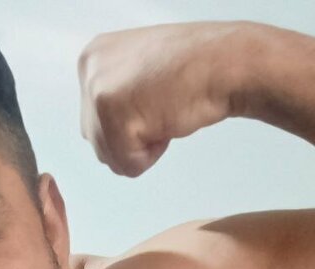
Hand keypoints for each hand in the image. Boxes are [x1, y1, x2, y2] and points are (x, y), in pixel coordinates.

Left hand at [77, 21, 249, 176]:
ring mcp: (97, 89)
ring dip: (142, 147)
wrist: (225, 65)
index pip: (94, 121)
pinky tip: (166, 121)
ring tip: (163, 112)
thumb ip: (114, 95)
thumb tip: (103, 130)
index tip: (154, 99)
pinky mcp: (112, 113)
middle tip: (161, 107)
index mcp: (93, 56)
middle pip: (97, 141)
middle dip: (132, 138)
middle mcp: (89, 68)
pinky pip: (127, 165)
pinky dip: (151, 156)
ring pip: (109, 155)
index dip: (131, 124)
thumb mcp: (137, 73)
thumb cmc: (194, 70)